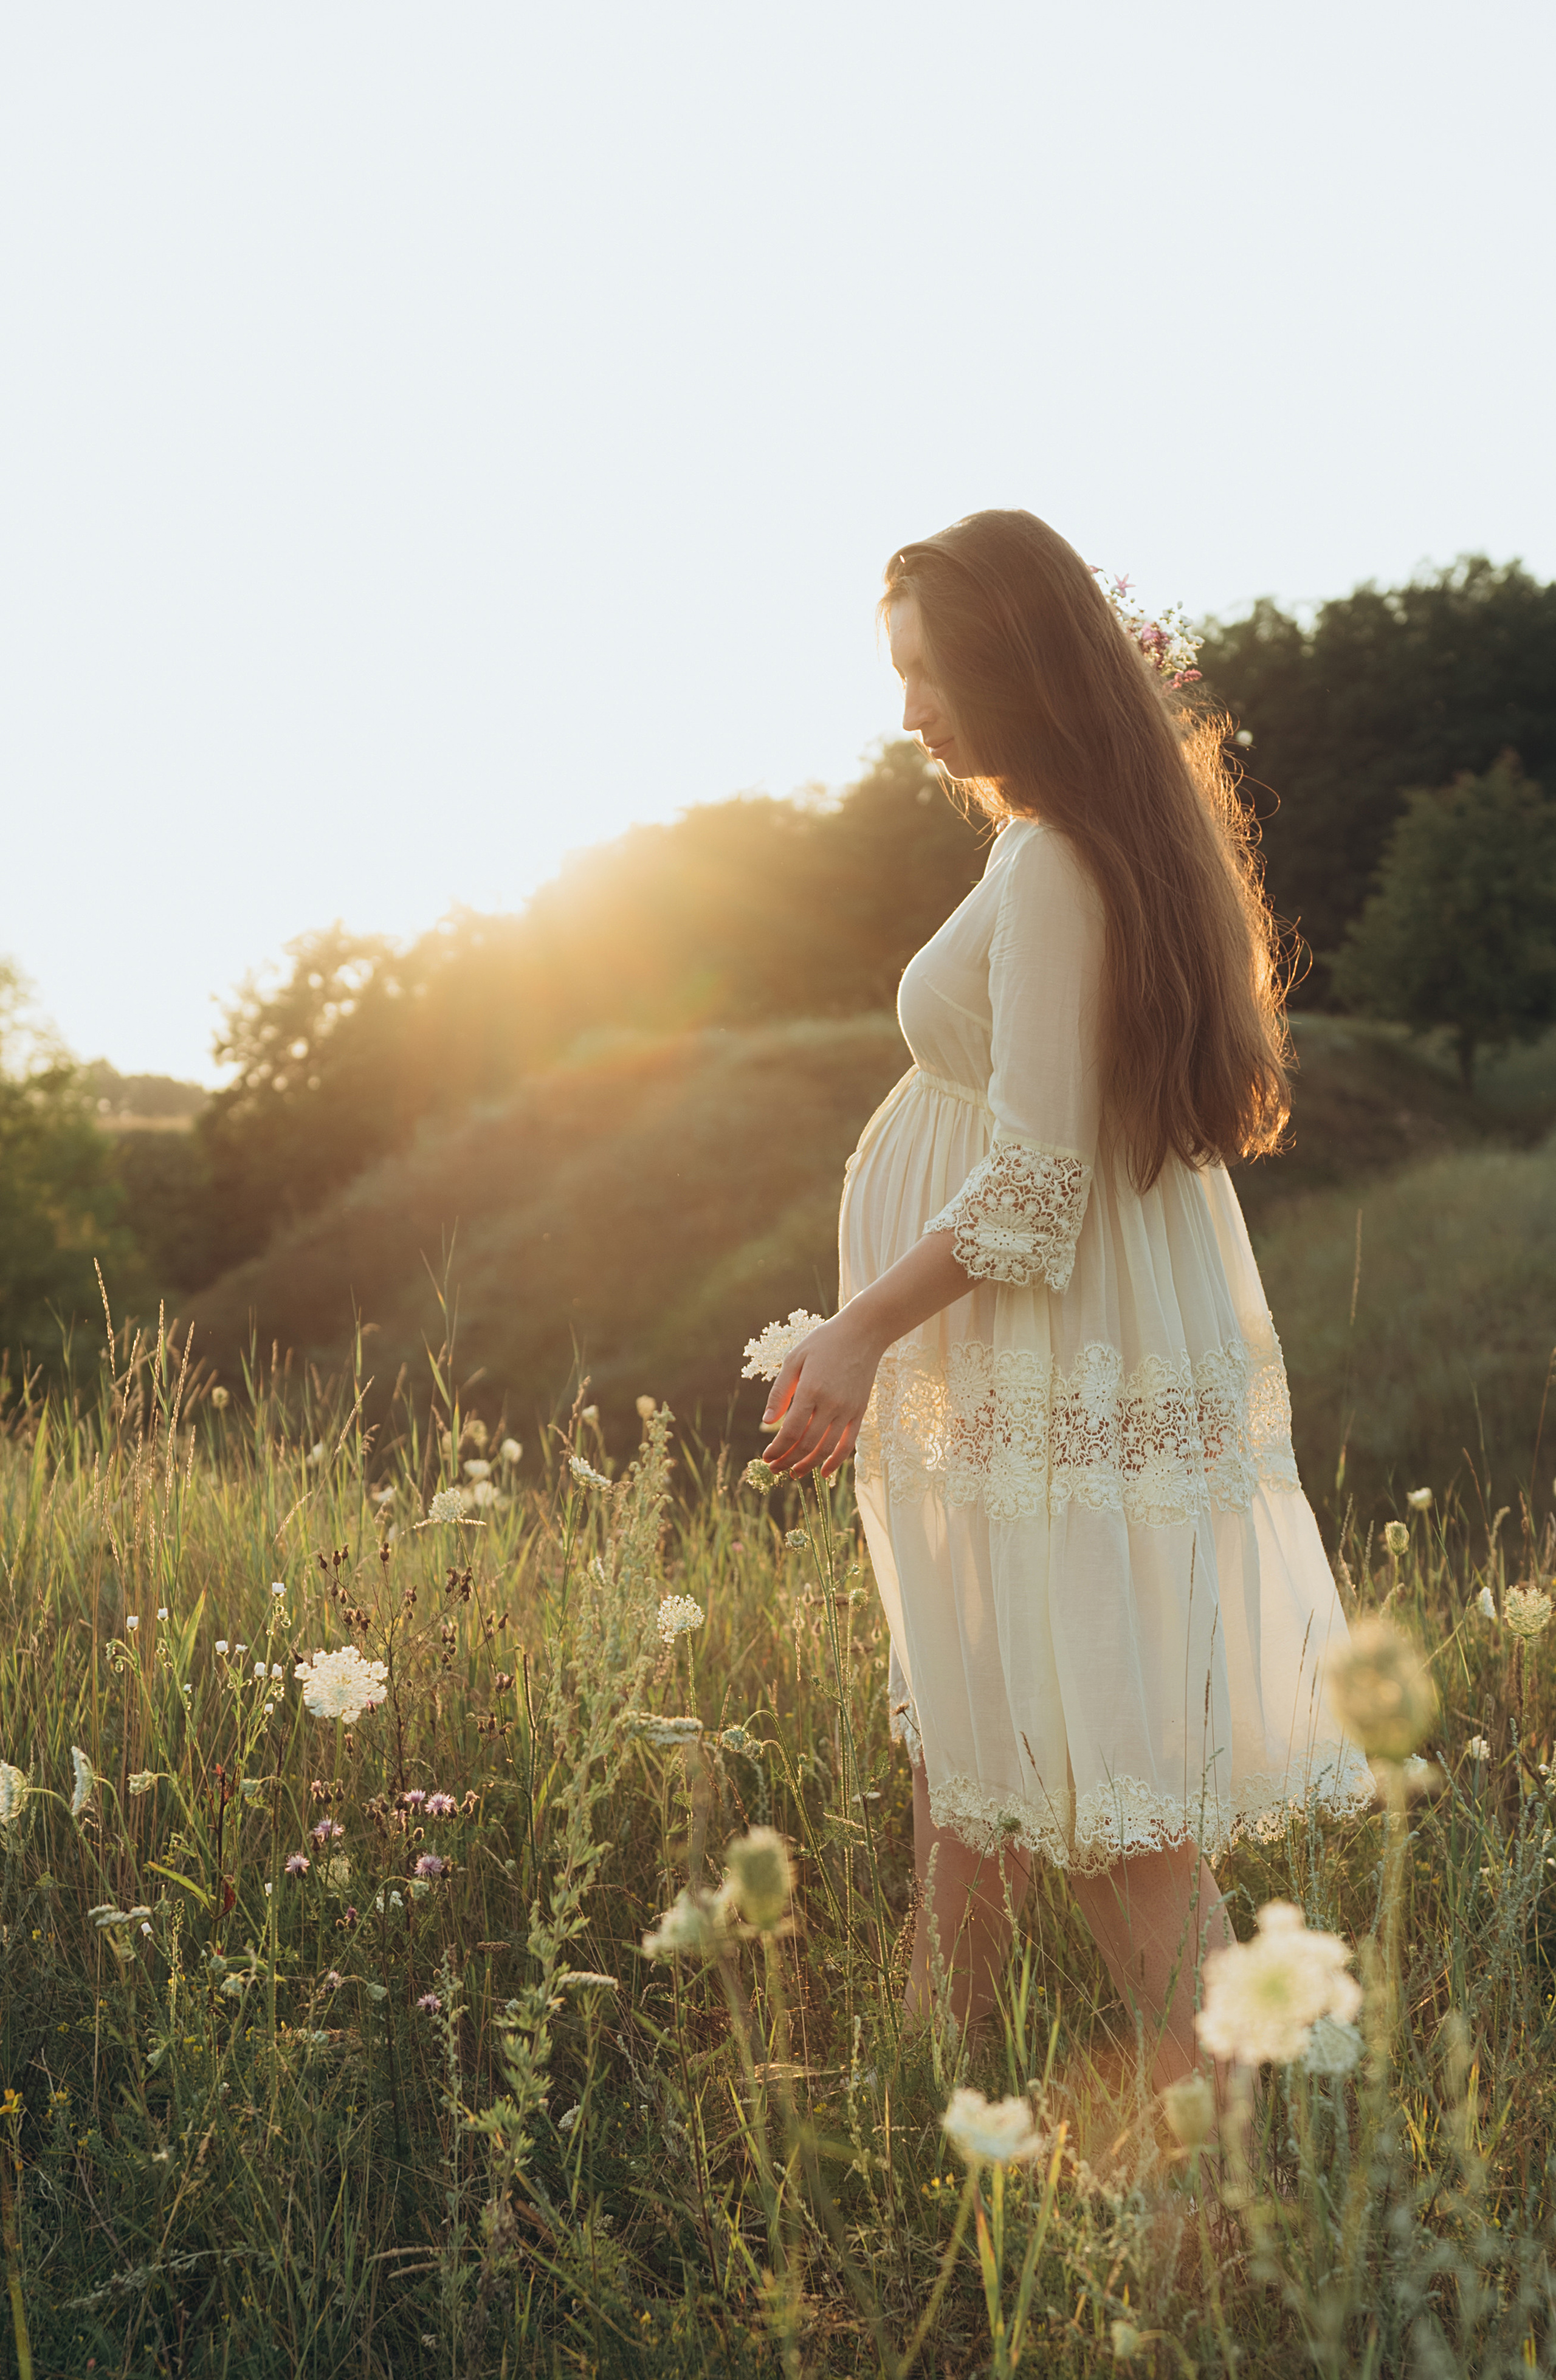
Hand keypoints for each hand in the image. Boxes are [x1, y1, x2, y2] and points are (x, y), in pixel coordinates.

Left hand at [760, 1310, 883, 1479]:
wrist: (863, 1332)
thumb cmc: (824, 1342)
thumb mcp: (794, 1359)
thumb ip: (780, 1391)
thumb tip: (767, 1422)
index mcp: (811, 1389)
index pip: (791, 1431)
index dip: (777, 1449)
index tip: (766, 1457)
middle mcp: (831, 1403)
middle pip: (807, 1444)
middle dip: (788, 1461)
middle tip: (775, 1469)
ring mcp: (848, 1410)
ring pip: (827, 1449)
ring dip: (808, 1465)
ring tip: (793, 1473)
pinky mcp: (860, 1412)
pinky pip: (848, 1444)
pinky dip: (836, 1461)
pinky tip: (824, 1472)